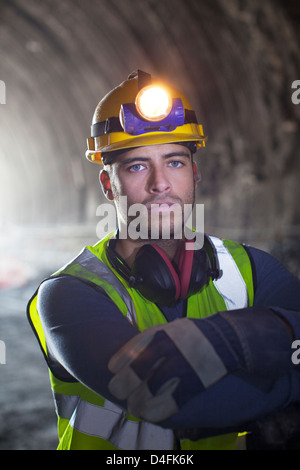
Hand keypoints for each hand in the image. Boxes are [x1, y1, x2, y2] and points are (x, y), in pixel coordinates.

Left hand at [108, 318, 230, 422]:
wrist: (227, 339)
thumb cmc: (190, 335)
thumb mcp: (169, 328)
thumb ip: (150, 340)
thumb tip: (125, 359)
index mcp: (163, 333)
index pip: (133, 349)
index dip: (119, 362)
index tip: (111, 369)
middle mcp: (171, 349)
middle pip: (138, 371)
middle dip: (122, 384)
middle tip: (116, 390)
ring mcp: (184, 367)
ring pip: (151, 390)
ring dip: (136, 402)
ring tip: (132, 406)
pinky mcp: (195, 384)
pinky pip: (171, 402)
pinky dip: (156, 411)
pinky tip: (147, 414)